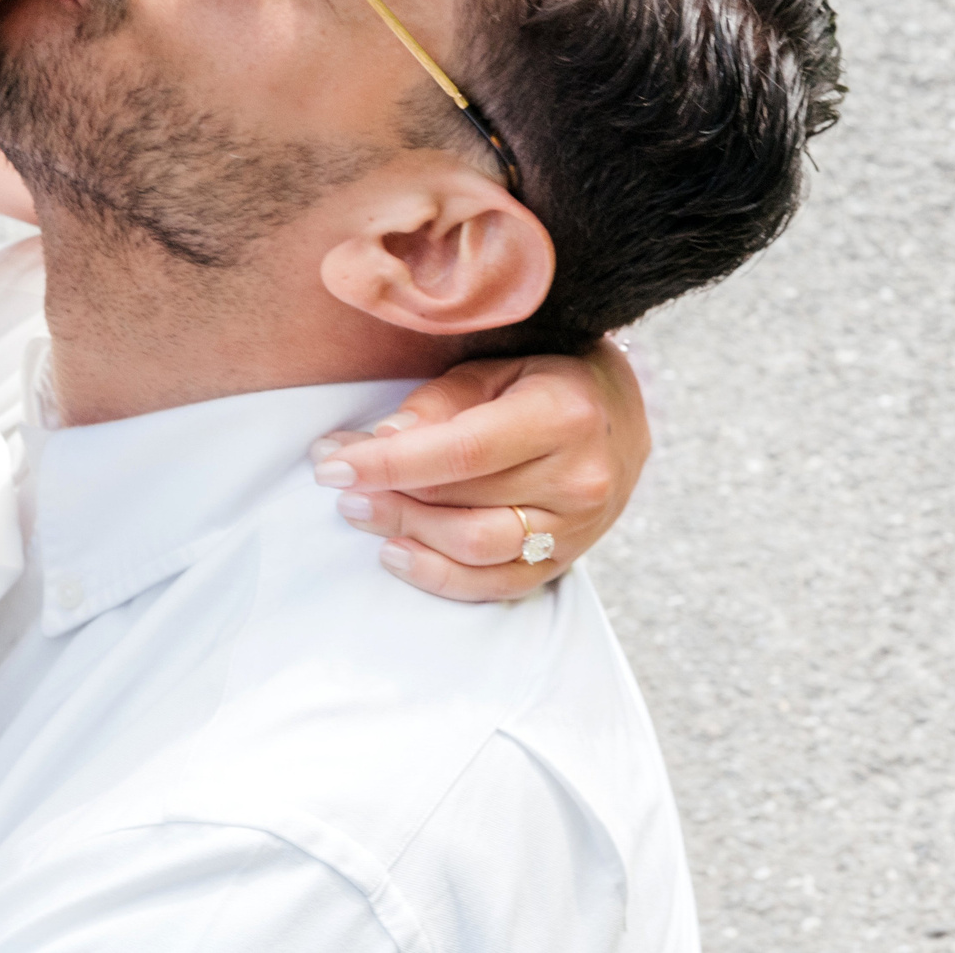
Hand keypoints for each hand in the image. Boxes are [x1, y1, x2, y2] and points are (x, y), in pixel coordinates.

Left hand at [309, 339, 648, 601]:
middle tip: (338, 485)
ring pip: (476, 549)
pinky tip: (399, 554)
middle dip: (387, 496)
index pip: (461, 451)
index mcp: (562, 416)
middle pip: (463, 503)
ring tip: (361, 512)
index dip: (390, 463)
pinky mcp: (568, 561)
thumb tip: (383, 441)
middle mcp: (578, 478)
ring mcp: (577, 528)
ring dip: (407, 534)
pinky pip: (498, 585)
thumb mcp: (497, 368)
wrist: (621, 418)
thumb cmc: (546, 382)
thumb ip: (441, 402)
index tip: (333, 463)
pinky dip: (441, 577)